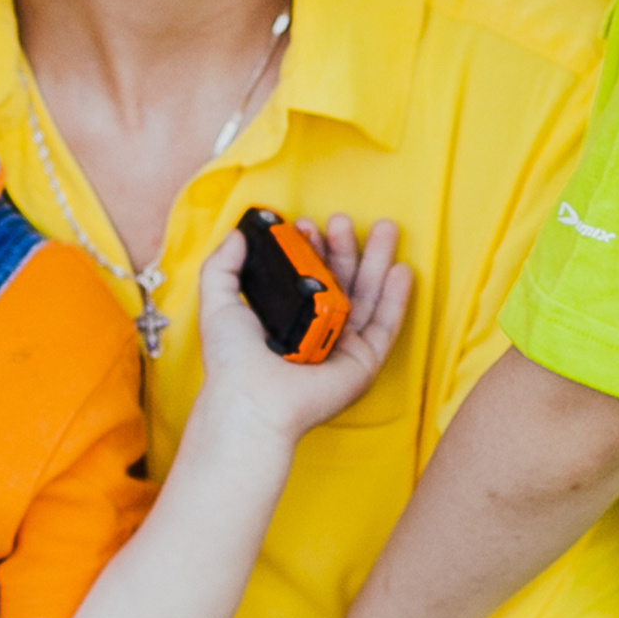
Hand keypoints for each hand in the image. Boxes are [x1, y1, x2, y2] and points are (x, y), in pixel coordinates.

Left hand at [196, 214, 412, 443]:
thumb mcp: (218, 302)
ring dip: (377, 261)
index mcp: (285, 317)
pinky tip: (400, 270)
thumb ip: (223, 265)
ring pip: (367, 296)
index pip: (306, 275)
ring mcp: (341, 345)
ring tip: (385, 229)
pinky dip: (396, 297)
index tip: (307, 225)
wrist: (253, 397)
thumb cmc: (232, 359)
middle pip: (340, 280)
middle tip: (343, 220)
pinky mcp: (362, 362)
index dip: (310, 248)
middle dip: (345, 247)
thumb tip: (237, 235)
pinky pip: (385, 325)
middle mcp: (315, 330)